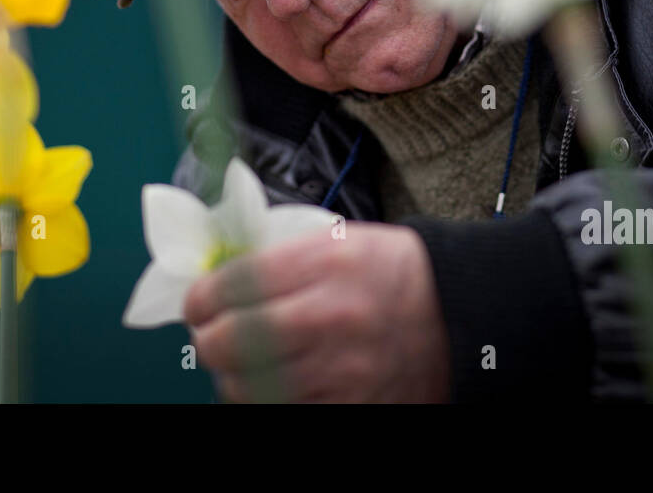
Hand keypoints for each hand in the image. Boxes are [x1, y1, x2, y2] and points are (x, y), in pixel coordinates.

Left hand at [184, 222, 450, 401]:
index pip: (233, 285)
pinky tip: (274, 382)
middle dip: (209, 340)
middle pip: (230, 342)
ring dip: (233, 375)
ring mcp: (342, 370)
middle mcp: (332, 317)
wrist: (454, 313)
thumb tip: (214, 281)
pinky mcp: (352, 406)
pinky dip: (268, 398)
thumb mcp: (336, 242)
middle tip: (213, 334)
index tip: (198, 302)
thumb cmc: (389, 273)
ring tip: (243, 361)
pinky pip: (284, 410)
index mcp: (326, 264)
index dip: (201, 297)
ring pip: (248, 386)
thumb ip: (277, 259)